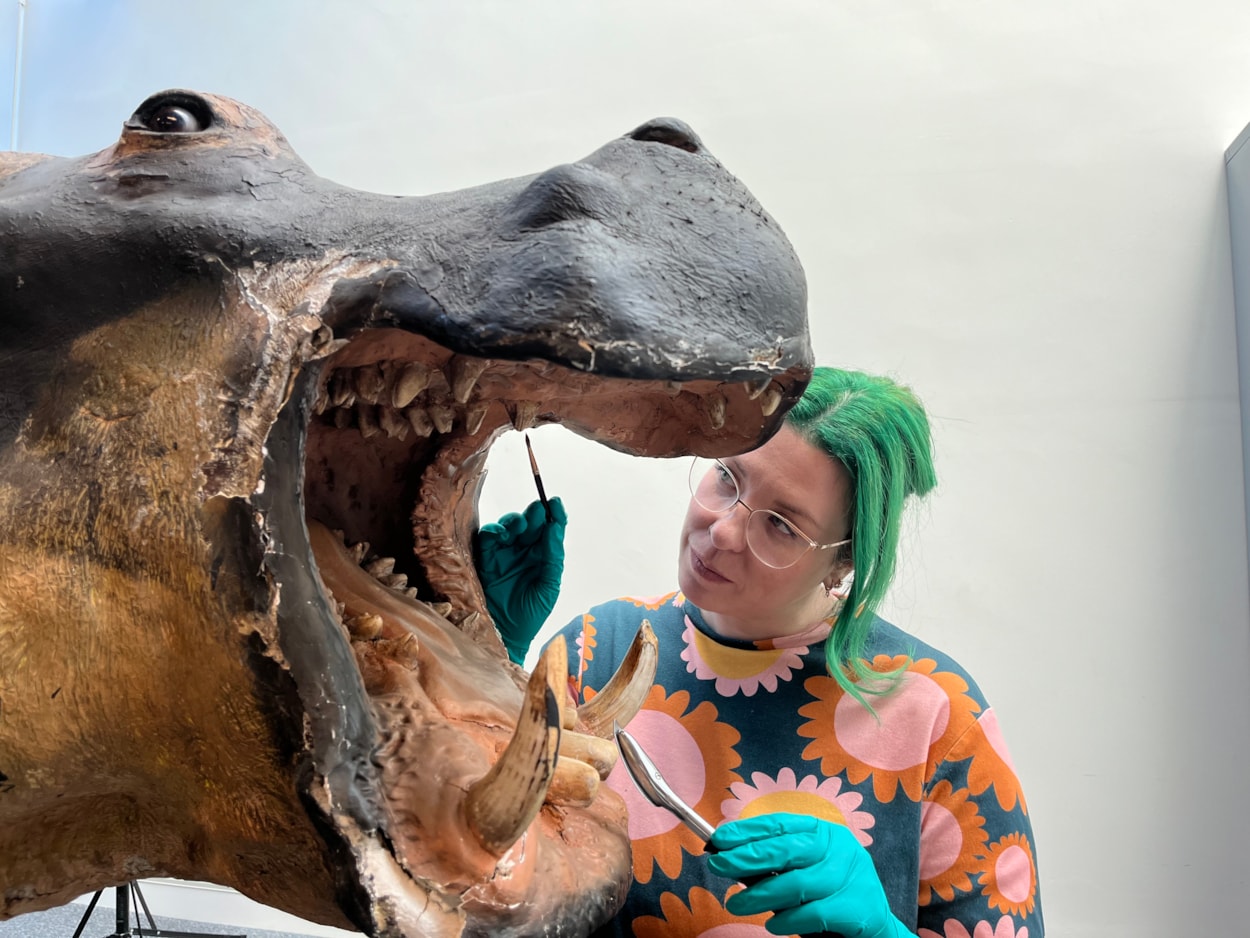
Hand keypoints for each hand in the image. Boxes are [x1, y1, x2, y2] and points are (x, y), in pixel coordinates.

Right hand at [475, 497, 566, 663]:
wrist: (506, 635)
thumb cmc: (531, 615)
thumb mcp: (548, 588)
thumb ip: (553, 558)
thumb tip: (555, 527)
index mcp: (543, 557)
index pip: (551, 530)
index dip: (554, 514)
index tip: (555, 502)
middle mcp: (525, 551)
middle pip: (531, 524)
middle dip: (534, 514)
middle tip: (538, 510)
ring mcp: (505, 553)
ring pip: (509, 526)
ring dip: (515, 521)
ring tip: (520, 525)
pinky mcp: (486, 558)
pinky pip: (488, 538)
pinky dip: (494, 531)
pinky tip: (501, 535)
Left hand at [707, 813, 909, 937]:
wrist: (875, 925)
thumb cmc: (830, 894)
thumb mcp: (805, 869)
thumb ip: (775, 865)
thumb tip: (731, 861)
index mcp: (824, 831)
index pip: (780, 824)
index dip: (747, 830)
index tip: (718, 839)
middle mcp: (839, 847)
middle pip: (786, 849)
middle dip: (746, 857)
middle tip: (718, 866)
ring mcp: (850, 876)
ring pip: (797, 883)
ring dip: (760, 895)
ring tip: (737, 904)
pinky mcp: (857, 907)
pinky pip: (813, 913)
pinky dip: (787, 920)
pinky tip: (773, 924)